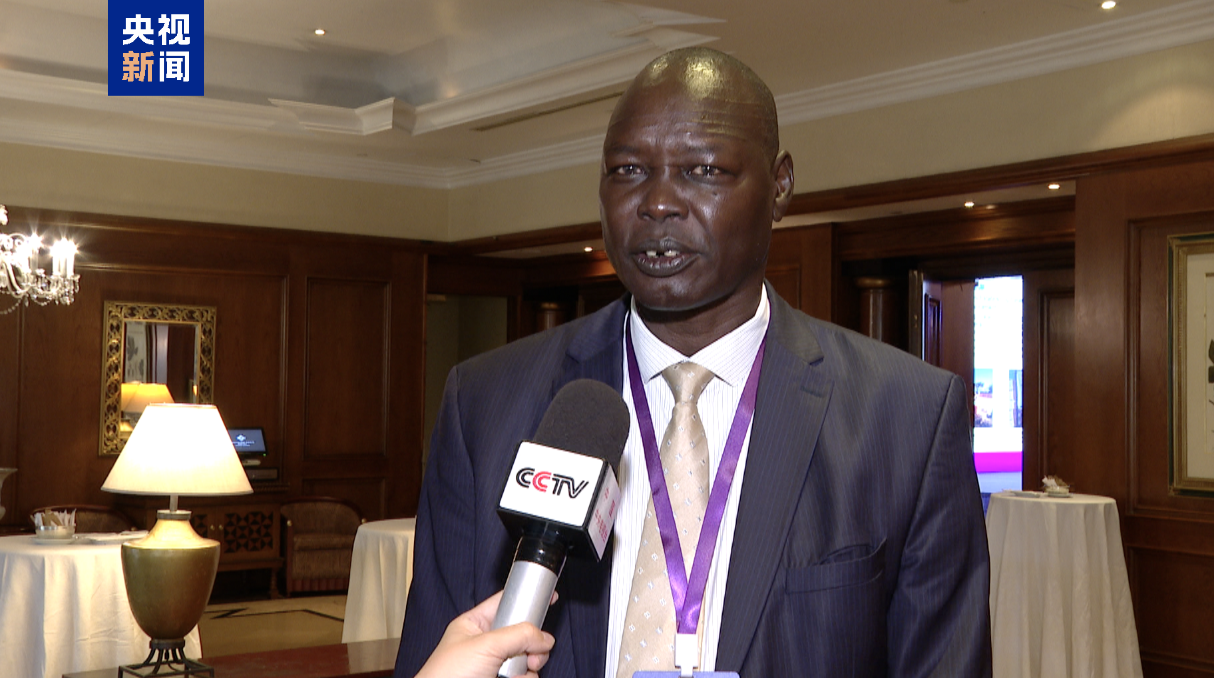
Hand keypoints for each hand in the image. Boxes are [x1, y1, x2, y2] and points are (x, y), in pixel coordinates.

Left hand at [415, 591, 555, 677]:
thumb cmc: (447, 675)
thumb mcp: (486, 645)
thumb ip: (519, 635)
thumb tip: (544, 638)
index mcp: (475, 625)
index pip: (505, 603)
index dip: (526, 598)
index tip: (548, 597)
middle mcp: (486, 644)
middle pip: (523, 633)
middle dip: (532, 643)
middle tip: (534, 650)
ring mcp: (494, 665)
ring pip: (528, 658)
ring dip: (528, 665)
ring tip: (516, 672)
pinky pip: (525, 677)